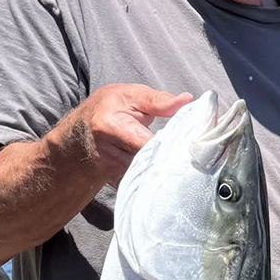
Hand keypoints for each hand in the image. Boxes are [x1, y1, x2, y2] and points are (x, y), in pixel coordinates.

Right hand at [54, 84, 193, 186]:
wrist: (81, 136)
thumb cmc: (107, 109)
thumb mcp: (129, 96)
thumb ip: (159, 101)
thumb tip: (189, 100)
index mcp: (111, 127)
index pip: (149, 143)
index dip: (173, 145)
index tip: (194, 143)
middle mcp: (111, 154)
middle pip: (153, 162)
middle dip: (175, 158)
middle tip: (198, 154)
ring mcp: (115, 172)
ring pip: (152, 174)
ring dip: (170, 168)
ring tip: (188, 160)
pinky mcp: (121, 183)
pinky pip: (148, 181)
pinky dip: (161, 175)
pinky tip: (172, 169)